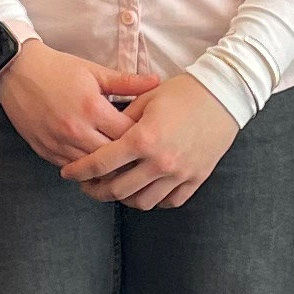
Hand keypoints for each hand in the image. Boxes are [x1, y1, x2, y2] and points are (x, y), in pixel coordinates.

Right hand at [0, 42, 149, 168]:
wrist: (15, 71)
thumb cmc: (57, 68)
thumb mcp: (93, 70)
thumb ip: (126, 82)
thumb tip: (157, 82)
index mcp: (92, 108)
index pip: (128, 135)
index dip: (143, 138)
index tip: (151, 138)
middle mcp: (76, 130)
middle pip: (113, 157)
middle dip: (128, 158)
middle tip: (141, 158)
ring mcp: (59, 144)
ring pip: (92, 168)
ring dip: (107, 168)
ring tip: (122, 165)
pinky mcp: (45, 151)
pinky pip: (72, 169)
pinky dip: (86, 169)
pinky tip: (96, 165)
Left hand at [62, 71, 238, 209]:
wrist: (225, 95)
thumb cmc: (184, 91)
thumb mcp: (147, 98)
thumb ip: (122, 120)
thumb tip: (101, 136)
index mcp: (143, 139)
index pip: (101, 163)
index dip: (79, 171)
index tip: (68, 173)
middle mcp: (160, 162)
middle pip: (117, 190)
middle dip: (96, 190)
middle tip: (87, 185)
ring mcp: (180, 174)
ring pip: (142, 202)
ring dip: (124, 199)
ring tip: (115, 189)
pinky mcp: (196, 178)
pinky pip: (169, 201)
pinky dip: (153, 199)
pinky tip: (145, 190)